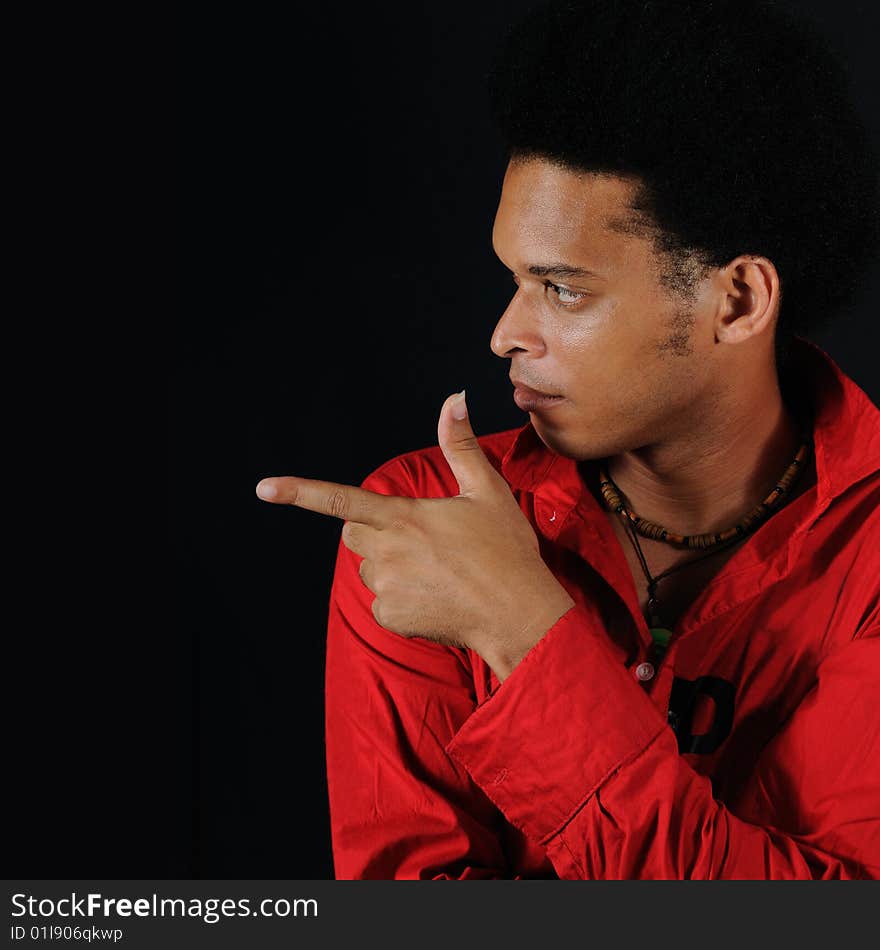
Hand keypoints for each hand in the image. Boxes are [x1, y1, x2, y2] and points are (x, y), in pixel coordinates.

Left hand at [255, 390, 574, 678]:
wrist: (518, 616)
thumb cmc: (506, 551)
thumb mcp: (487, 490)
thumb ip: (460, 444)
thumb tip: (455, 398)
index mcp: (403, 517)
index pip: (341, 500)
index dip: (300, 491)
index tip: (264, 488)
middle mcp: (387, 552)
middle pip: (354, 533)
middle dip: (375, 529)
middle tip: (422, 537)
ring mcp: (386, 588)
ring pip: (370, 568)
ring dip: (392, 565)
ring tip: (438, 571)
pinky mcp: (391, 618)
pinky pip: (382, 602)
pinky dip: (401, 599)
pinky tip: (435, 597)